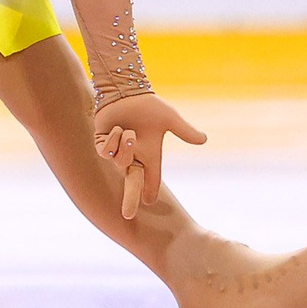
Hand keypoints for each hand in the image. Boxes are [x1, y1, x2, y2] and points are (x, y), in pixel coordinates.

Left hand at [93, 93, 207, 220]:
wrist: (127, 91)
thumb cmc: (149, 105)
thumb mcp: (169, 119)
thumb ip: (184, 131)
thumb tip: (204, 140)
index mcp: (149, 155)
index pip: (151, 179)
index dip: (149, 191)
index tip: (149, 202)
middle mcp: (133, 157)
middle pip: (131, 183)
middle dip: (130, 200)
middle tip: (127, 216)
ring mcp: (117, 151)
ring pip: (120, 161)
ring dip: (126, 146)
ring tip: (130, 131)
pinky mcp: (103, 143)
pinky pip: (106, 151)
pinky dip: (113, 140)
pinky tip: (117, 128)